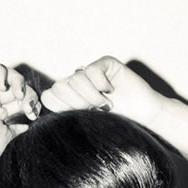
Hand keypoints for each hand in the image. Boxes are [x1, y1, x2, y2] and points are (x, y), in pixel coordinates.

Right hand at [0, 57, 40, 170]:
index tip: (34, 113)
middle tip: (29, 106)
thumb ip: (15, 128)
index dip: (30, 102)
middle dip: (27, 93)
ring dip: (17, 81)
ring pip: (3, 72)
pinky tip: (3, 86)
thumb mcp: (5, 136)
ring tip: (19, 95)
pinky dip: (0, 71)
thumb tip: (26, 125)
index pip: (18, 99)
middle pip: (14, 85)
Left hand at [41, 55, 164, 128]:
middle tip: (95, 110)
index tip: (80, 116)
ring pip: (76, 79)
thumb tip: (45, 110)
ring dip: (92, 96)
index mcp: (69, 99)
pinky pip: (92, 70)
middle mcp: (77, 83)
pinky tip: (111, 90)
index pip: (49, 97)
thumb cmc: (117, 124)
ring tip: (106, 104)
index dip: (62, 107)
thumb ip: (68, 116)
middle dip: (77, 103)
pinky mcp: (104, 63)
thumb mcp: (88, 124)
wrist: (142, 117)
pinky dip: (101, 85)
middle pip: (60, 87)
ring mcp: (90, 71)